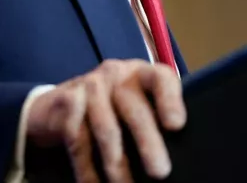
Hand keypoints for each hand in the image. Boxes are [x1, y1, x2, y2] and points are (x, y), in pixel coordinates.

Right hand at [25, 59, 184, 182]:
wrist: (63, 101)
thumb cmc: (114, 109)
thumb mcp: (137, 105)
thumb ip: (157, 120)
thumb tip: (182, 156)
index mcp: (141, 74)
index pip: (160, 78)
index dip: (169, 100)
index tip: (176, 126)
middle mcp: (116, 74)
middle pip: (134, 109)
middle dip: (147, 142)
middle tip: (160, 172)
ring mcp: (89, 86)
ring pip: (106, 127)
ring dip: (116, 162)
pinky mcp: (66, 101)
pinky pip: (78, 139)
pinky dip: (87, 167)